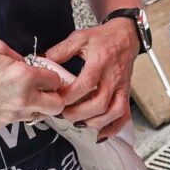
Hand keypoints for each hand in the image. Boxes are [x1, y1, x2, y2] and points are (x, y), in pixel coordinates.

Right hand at [0, 40, 64, 127]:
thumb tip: (26, 64)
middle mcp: (23, 100)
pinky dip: (18, 111)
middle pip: (56, 106)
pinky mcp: (0, 125)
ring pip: (39, 115)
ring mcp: (12, 116)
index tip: (44, 73)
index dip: (51, 75)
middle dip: (54, 95)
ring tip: (22, 93)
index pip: (56, 81)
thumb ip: (18, 56)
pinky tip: (4, 100)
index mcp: (24, 78)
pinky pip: (19, 119)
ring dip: (37, 105)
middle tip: (44, 88)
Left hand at [44, 19, 139, 138]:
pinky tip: (100, 134)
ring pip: (113, 112)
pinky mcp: (126, 93)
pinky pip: (124, 115)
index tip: (56, 98)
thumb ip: (61, 50)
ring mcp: (121, 87)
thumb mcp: (80, 38)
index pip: (85, 85)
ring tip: (78, 122)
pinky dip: (114, 128)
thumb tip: (43, 62)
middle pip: (99, 103)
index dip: (69, 96)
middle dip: (78, 113)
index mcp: (100, 63)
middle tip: (63, 114)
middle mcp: (112, 77)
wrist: (126, 35)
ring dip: (94, 122)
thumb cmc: (103, 38)